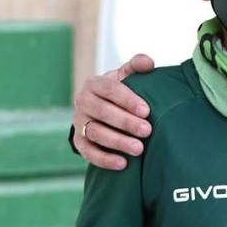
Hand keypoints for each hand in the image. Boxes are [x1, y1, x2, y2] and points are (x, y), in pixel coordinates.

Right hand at [72, 54, 155, 169]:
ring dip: (118, 142)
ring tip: (139, 149)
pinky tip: (122, 164)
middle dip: (126, 122)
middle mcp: (82, 102)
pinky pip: (89, 152)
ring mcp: (79, 122)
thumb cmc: (120, 91)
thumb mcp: (126, 76)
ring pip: (96, 133)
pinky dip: (105, 159)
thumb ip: (137, 66)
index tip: (146, 111)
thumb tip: (148, 63)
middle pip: (103, 112)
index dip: (128, 100)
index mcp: (95, 84)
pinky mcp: (78, 141)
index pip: (110, 90)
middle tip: (147, 131)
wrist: (101, 107)